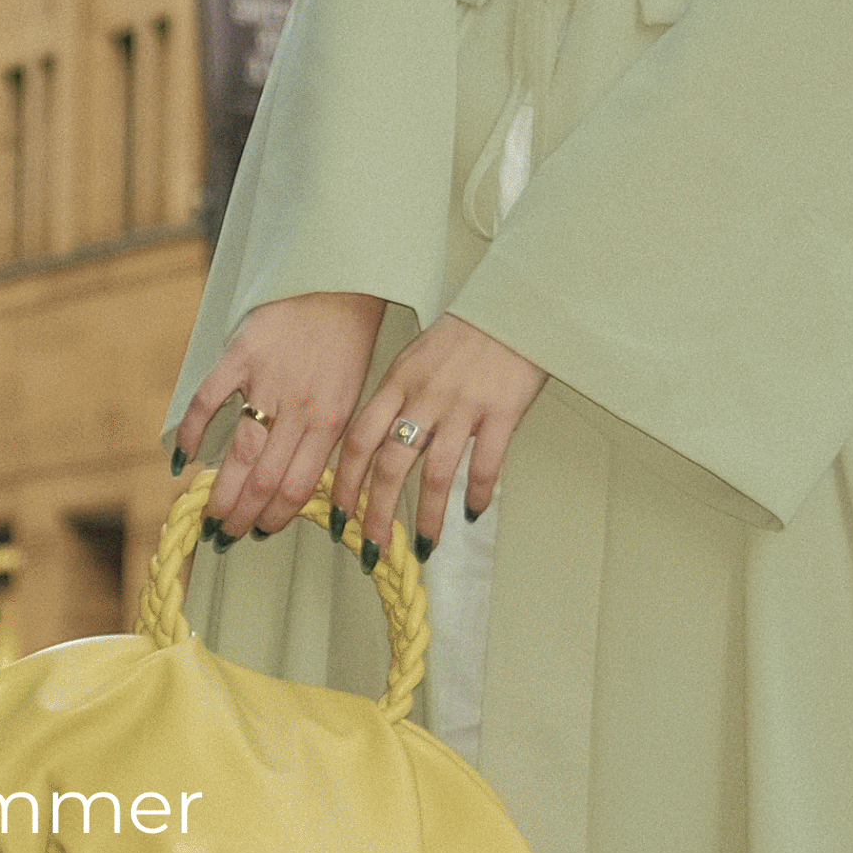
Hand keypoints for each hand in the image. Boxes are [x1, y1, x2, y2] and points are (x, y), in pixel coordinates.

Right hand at [173, 292, 384, 536]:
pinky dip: (190, 432)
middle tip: (227, 534)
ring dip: (220, 492)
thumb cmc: (348, 341)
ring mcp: (265, 382)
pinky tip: (183, 459)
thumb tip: (303, 487)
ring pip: (239, 453)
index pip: (298, 488)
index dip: (275, 518)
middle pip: (264, 480)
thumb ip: (325, 438)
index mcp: (331, 421)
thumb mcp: (351, 395)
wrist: (338, 282)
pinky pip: (206, 401)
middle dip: (243, 516)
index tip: (260, 532)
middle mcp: (299, 408)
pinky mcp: (238, 356)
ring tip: (208, 513)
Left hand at [332, 315, 548, 540]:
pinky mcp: (502, 412)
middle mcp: (424, 397)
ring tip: (424, 545)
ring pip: (436, 473)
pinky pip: (485, 464)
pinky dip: (477, 493)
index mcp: (397, 382)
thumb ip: (398, 397)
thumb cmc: (466, 333)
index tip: (338, 513)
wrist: (514, 306)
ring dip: (428, 516)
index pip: (358, 440)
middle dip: (377, 513)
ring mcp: (463, 406)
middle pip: (390, 465)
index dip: (345, 482)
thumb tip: (379, 444)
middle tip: (373, 546)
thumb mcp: (416, 357)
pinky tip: (472, 512)